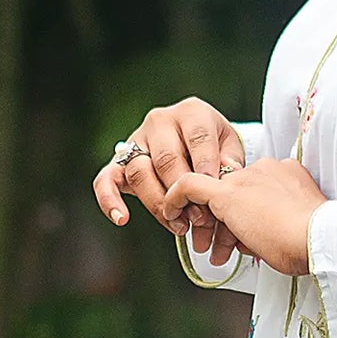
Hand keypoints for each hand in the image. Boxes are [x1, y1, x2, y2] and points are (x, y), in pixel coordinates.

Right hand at [92, 97, 248, 265]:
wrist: (197, 144)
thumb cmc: (216, 148)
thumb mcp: (230, 148)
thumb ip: (230, 162)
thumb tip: (227, 175)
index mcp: (191, 113)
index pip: (197, 138)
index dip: (204, 167)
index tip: (212, 192)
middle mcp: (160, 121)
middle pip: (166, 159)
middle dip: (182, 193)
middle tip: (199, 219)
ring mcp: (136, 140)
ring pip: (139, 172)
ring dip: (159, 204)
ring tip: (179, 225)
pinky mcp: (119, 161)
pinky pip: (106, 179)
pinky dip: (110, 200)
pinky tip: (121, 219)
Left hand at [156, 157, 327, 277]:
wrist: (317, 237)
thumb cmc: (313, 243)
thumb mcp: (296, 230)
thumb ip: (274, 227)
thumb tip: (251, 241)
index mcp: (288, 174)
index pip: (257, 191)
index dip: (248, 216)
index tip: (246, 237)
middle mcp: (266, 169)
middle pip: (236, 193)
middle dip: (226, 223)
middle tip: (221, 249)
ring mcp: (246, 178)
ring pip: (217, 195)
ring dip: (209, 224)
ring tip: (207, 251)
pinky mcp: (226, 192)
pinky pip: (189, 186)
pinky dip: (176, 199)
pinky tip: (170, 215)